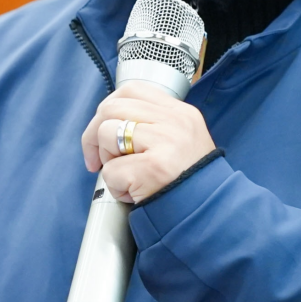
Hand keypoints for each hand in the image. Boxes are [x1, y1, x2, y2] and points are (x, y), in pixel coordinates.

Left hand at [80, 86, 215, 204]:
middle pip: (111, 108)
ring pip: (107, 133)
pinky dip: (115, 187)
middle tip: (97, 160)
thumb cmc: (186, 182)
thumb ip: (150, 125)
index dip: (107, 109)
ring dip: (106, 160)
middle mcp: (174, 122)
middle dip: (93, 136)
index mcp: (180, 113)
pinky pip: (111, 170)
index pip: (131, 90)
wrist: (207, 211)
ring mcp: (165, 142)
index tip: (102, 132)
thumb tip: (107, 121)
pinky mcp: (154, 168)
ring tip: (126, 176)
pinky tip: (134, 193)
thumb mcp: (178, 141)